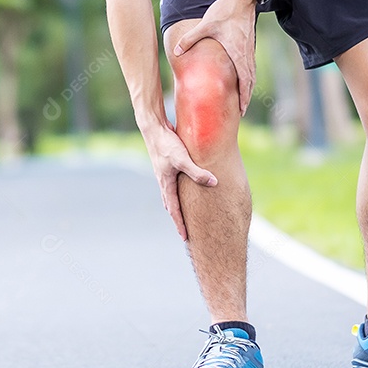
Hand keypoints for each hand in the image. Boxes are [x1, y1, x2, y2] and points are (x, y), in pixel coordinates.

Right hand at [141, 121, 217, 240]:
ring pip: (170, 196)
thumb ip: (197, 171)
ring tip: (183, 215)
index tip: (185, 237)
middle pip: (170, 206)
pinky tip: (183, 189)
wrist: (153, 129)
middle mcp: (164, 181)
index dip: (180, 224)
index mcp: (166, 184)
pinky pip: (172, 185)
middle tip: (184, 232)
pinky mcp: (167, 166)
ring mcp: (164, 174)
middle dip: (177, 219)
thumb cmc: (167, 144)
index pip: (174, 210)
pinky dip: (176, 193)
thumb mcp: (183, 159)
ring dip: (175, 207)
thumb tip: (214, 182)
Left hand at [173, 0, 257, 114]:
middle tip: (240, 112)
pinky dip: (248, 78)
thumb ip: (190, 39)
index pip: (244, 82)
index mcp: (238, 54)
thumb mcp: (205, 25)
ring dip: (248, 89)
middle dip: (246, 98)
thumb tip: (176, 51)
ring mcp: (249, 50)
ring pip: (252, 75)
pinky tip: (242, 81)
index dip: (243, 97)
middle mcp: (246, 55)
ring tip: (242, 101)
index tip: (241, 110)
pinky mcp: (249, 45)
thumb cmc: (225, 11)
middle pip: (250, 82)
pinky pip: (250, 67)